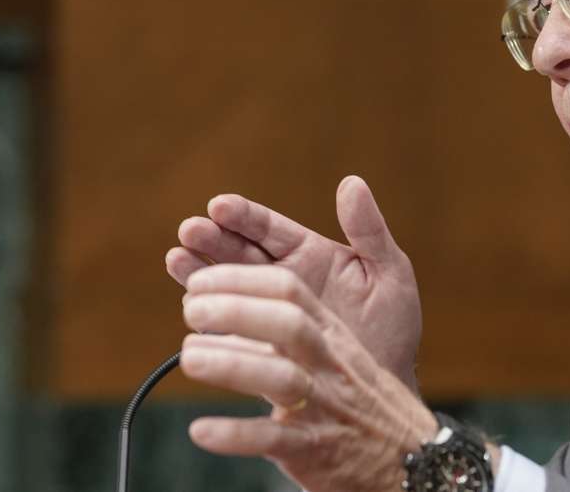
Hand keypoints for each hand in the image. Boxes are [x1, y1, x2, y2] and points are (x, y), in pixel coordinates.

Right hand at [166, 176, 422, 389]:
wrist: (387, 385)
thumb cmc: (392, 329)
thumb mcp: (390, 275)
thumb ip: (370, 231)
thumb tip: (352, 182)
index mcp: (311, 253)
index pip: (269, 228)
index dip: (243, 216)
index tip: (219, 205)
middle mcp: (282, 277)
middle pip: (238, 251)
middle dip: (213, 238)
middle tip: (190, 230)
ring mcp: (266, 310)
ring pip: (224, 283)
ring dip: (198, 270)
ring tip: (177, 259)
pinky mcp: (257, 344)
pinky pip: (225, 326)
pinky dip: (204, 313)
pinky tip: (188, 304)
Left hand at [180, 264, 437, 491]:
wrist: (409, 457)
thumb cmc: (360, 399)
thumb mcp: (337, 349)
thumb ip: (290, 324)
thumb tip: (225, 306)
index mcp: (331, 333)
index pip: (289, 290)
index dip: (241, 279)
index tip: (199, 281)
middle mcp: (328, 363)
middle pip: (288, 323)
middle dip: (237, 310)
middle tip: (191, 310)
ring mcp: (324, 405)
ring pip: (281, 377)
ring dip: (232, 364)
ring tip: (189, 358)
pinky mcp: (315, 450)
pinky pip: (274, 439)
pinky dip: (236, 433)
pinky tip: (202, 429)